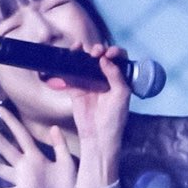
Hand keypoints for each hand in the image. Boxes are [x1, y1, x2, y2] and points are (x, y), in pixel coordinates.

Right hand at [0, 105, 75, 187]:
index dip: (11, 122)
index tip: (0, 109)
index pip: (21, 135)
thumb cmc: (68, 183)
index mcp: (36, 156)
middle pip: (5, 147)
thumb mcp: (66, 161)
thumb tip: (53, 126)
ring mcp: (21, 180)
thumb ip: (60, 145)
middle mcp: (25, 166)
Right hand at [69, 43, 130, 187]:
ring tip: (78, 50)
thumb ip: (116, 76)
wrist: (98, 137)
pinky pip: (70, 75)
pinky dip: (66, 67)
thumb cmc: (114, 119)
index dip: (115, 51)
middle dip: (97, 50)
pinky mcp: (76, 90)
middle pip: (100, 57)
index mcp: (119, 79)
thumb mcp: (120, 96)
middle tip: (95, 53)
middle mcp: (105, 79)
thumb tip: (105, 59)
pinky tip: (66, 61)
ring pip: (84, 62)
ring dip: (81, 53)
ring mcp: (90, 83)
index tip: (109, 53)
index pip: (119, 59)